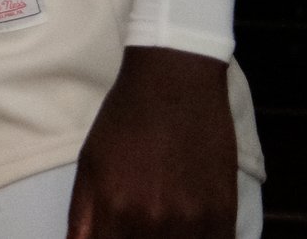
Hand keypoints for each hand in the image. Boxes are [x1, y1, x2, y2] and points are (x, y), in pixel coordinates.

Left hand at [68, 46, 238, 238]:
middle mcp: (153, 220)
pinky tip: (189, 231)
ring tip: (161, 228)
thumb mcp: (91, 163)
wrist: (175, 82)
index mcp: (114, 207)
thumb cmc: (125, 119)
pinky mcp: (224, 214)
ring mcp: (192, 220)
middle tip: (137, 228)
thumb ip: (83, 215)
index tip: (113, 235)